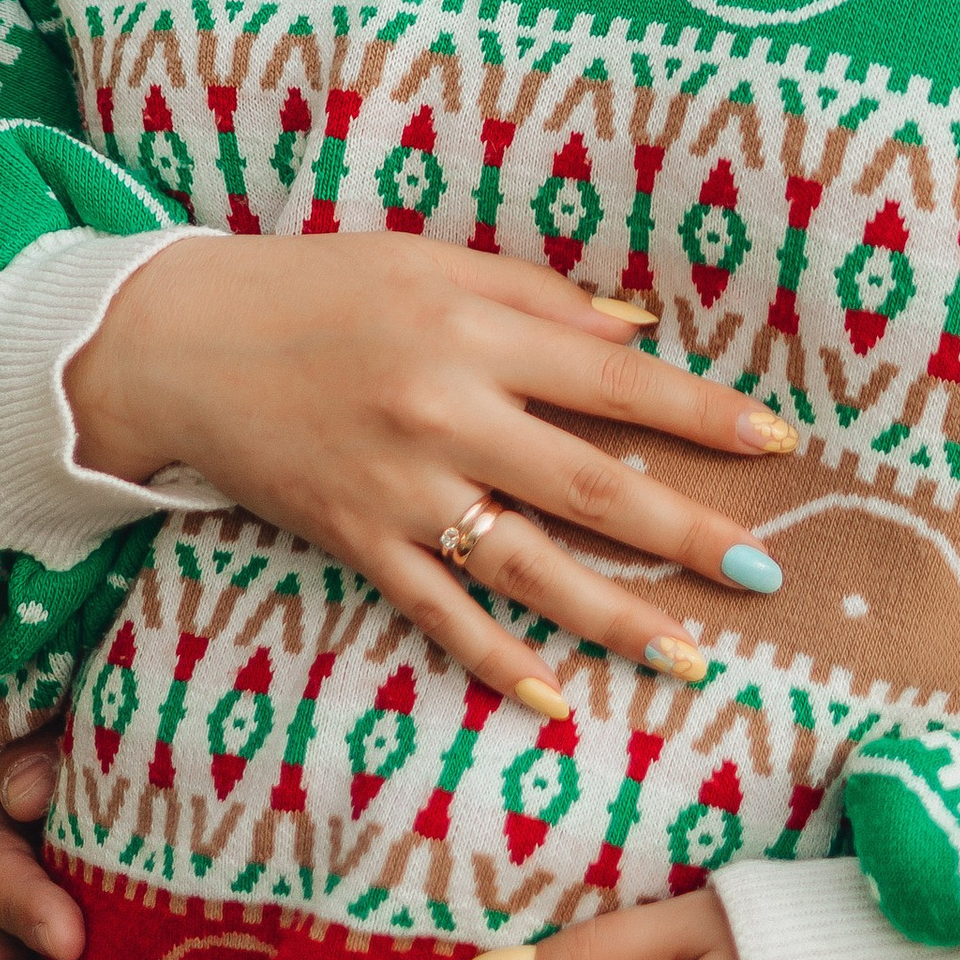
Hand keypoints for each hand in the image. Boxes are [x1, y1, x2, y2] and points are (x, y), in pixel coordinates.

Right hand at [67, 236, 797, 701]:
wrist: (180, 343)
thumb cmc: (318, 286)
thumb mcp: (433, 262)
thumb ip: (540, 298)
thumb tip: (640, 334)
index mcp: (475, 334)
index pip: (617, 381)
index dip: (703, 413)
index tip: (780, 441)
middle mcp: (447, 417)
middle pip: (592, 487)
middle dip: (686, 533)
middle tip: (764, 570)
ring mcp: (401, 492)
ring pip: (529, 569)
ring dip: (616, 617)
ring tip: (691, 657)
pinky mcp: (355, 544)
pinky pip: (438, 614)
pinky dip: (495, 659)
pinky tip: (554, 697)